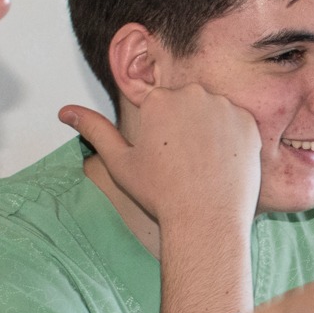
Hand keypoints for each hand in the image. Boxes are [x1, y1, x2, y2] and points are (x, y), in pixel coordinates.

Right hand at [59, 81, 261, 228]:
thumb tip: (65, 111)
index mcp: (158, 99)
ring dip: (209, 131)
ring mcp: (223, 106)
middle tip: (184, 163)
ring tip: (204, 165)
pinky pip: (237, 124)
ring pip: (212, 112)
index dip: (161, 134)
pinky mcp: (248, 122)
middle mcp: (192, 94)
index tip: (166, 157)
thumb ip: (94, 129)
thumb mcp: (119, 162)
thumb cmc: (161, 194)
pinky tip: (223, 164)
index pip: (158, 106)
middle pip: (186, 104)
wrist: (206, 219)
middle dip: (184, 128)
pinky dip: (232, 141)